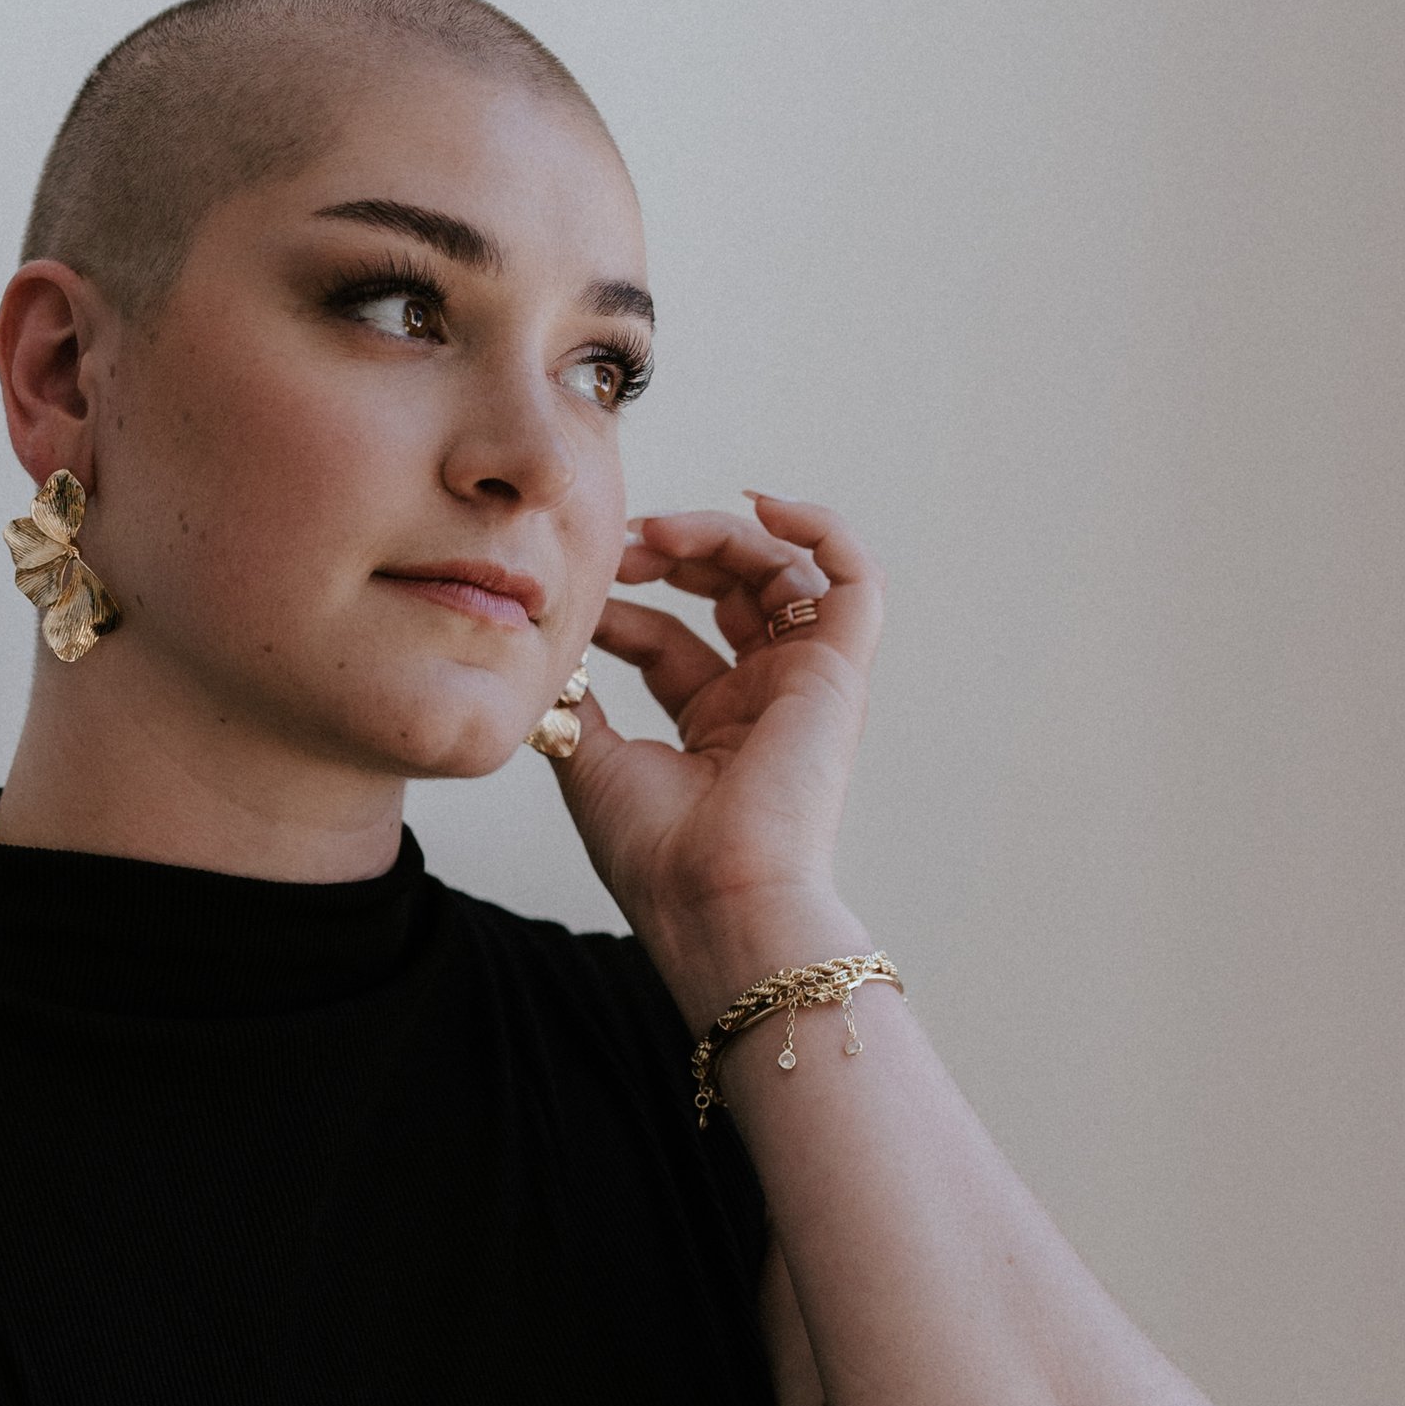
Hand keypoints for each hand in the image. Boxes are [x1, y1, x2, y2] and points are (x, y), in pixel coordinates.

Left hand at [553, 491, 882, 1021]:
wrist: (715, 900)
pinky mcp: (840, 671)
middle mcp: (764, 699)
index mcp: (711, 727)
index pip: (666, 638)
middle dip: (674, 553)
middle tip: (625, 541)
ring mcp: (805, 682)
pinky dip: (820, 528)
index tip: (580, 589)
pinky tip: (762, 505)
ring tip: (662, 533)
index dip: (622, 603)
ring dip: (721, 536)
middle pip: (729, 592)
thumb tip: (550, 655)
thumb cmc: (657, 855)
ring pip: (782, 571)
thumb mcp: (593, 760)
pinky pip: (854, 578)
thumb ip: (578, 702)